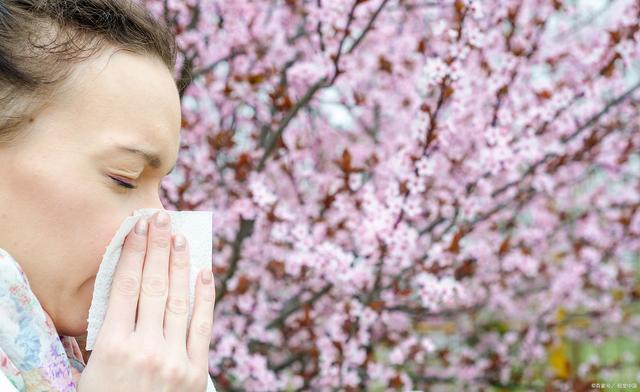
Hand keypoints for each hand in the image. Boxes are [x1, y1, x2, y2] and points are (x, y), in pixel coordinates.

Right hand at [78, 210, 215, 391]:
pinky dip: (205, 296)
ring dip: (179, 264)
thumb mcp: (94, 371)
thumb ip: (109, 334)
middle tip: (160, 219)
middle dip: (157, 248)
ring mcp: (174, 358)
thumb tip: (123, 293)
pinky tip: (204, 272)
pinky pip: (202, 325)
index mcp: (113, 346)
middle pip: (153, 285)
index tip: (138, 228)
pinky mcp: (195, 370)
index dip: (133, 252)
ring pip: (179, 299)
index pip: (124, 286)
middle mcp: (145, 347)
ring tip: (180, 237)